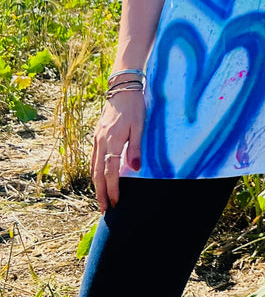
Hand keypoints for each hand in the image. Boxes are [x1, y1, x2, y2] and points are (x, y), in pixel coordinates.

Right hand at [91, 90, 145, 211]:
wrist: (122, 88)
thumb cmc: (135, 106)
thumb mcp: (140, 126)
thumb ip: (135, 148)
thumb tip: (134, 170)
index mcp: (112, 140)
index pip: (110, 172)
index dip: (112, 189)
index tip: (116, 202)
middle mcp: (101, 141)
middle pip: (98, 173)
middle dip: (101, 193)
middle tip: (104, 209)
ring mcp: (97, 138)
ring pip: (93, 167)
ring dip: (97, 184)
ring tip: (101, 198)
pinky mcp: (97, 134)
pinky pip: (93, 158)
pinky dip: (95, 172)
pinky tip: (99, 178)